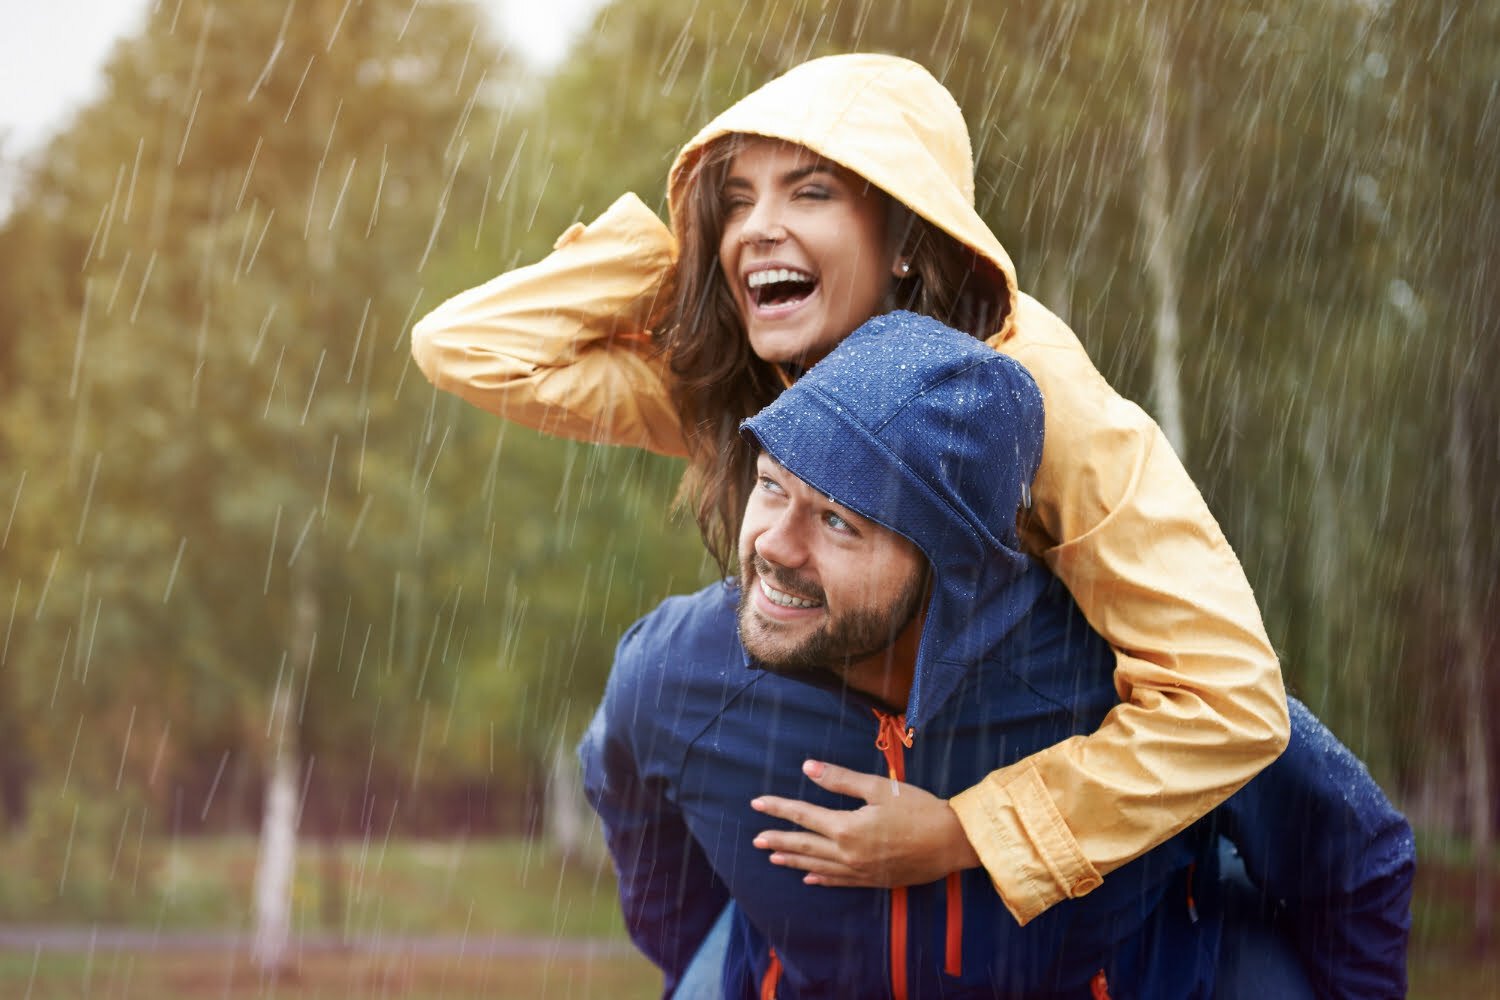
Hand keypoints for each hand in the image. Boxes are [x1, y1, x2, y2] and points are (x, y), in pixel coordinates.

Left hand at [750, 759, 980, 887]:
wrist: (952, 843)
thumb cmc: (919, 810)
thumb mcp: (880, 788)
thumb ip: (841, 780)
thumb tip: (809, 768)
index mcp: (847, 828)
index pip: (804, 815)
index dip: (779, 808)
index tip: (757, 803)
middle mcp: (848, 854)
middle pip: (805, 844)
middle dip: (779, 838)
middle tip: (756, 839)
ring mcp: (860, 871)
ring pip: (817, 865)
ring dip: (794, 859)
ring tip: (774, 856)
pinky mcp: (873, 880)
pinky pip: (838, 881)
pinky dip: (820, 878)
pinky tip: (808, 877)